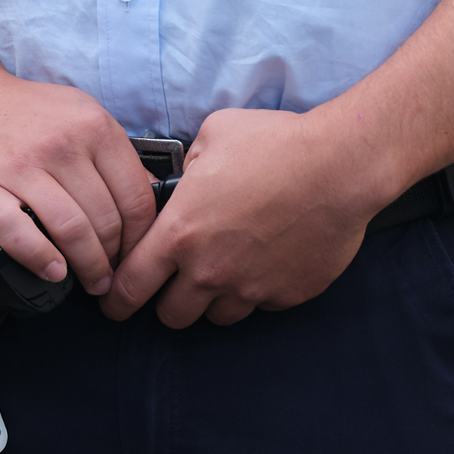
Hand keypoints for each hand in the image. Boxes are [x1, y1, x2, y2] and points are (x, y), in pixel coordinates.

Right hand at [0, 70, 156, 293]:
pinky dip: (42, 260)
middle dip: (114, 259)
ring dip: (87, 267)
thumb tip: (152, 191)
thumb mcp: (79, 114)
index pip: (136, 197)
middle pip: (107, 220)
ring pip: (71, 231)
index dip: (141, 237)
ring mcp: (20, 166)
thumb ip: (113, 153)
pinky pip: (21, 235)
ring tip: (89, 280)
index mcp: (92, 126)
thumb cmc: (20, 111)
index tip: (135, 254)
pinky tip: (52, 270)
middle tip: (111, 276)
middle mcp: (60, 145)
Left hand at [102, 103, 379, 328]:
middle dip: (168, 303)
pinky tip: (266, 260)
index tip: (113, 303)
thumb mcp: (211, 137)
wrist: (340, 167)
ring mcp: (250, 287)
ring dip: (214, 299)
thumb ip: (187, 167)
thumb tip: (185, 181)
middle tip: (175, 285)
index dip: (116, 299)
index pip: (130, 285)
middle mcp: (210, 270)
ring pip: (217, 317)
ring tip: (225, 270)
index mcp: (180, 233)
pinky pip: (260, 304)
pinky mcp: (286, 295)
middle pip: (171, 316)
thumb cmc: (276, 144)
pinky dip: (257, 290)